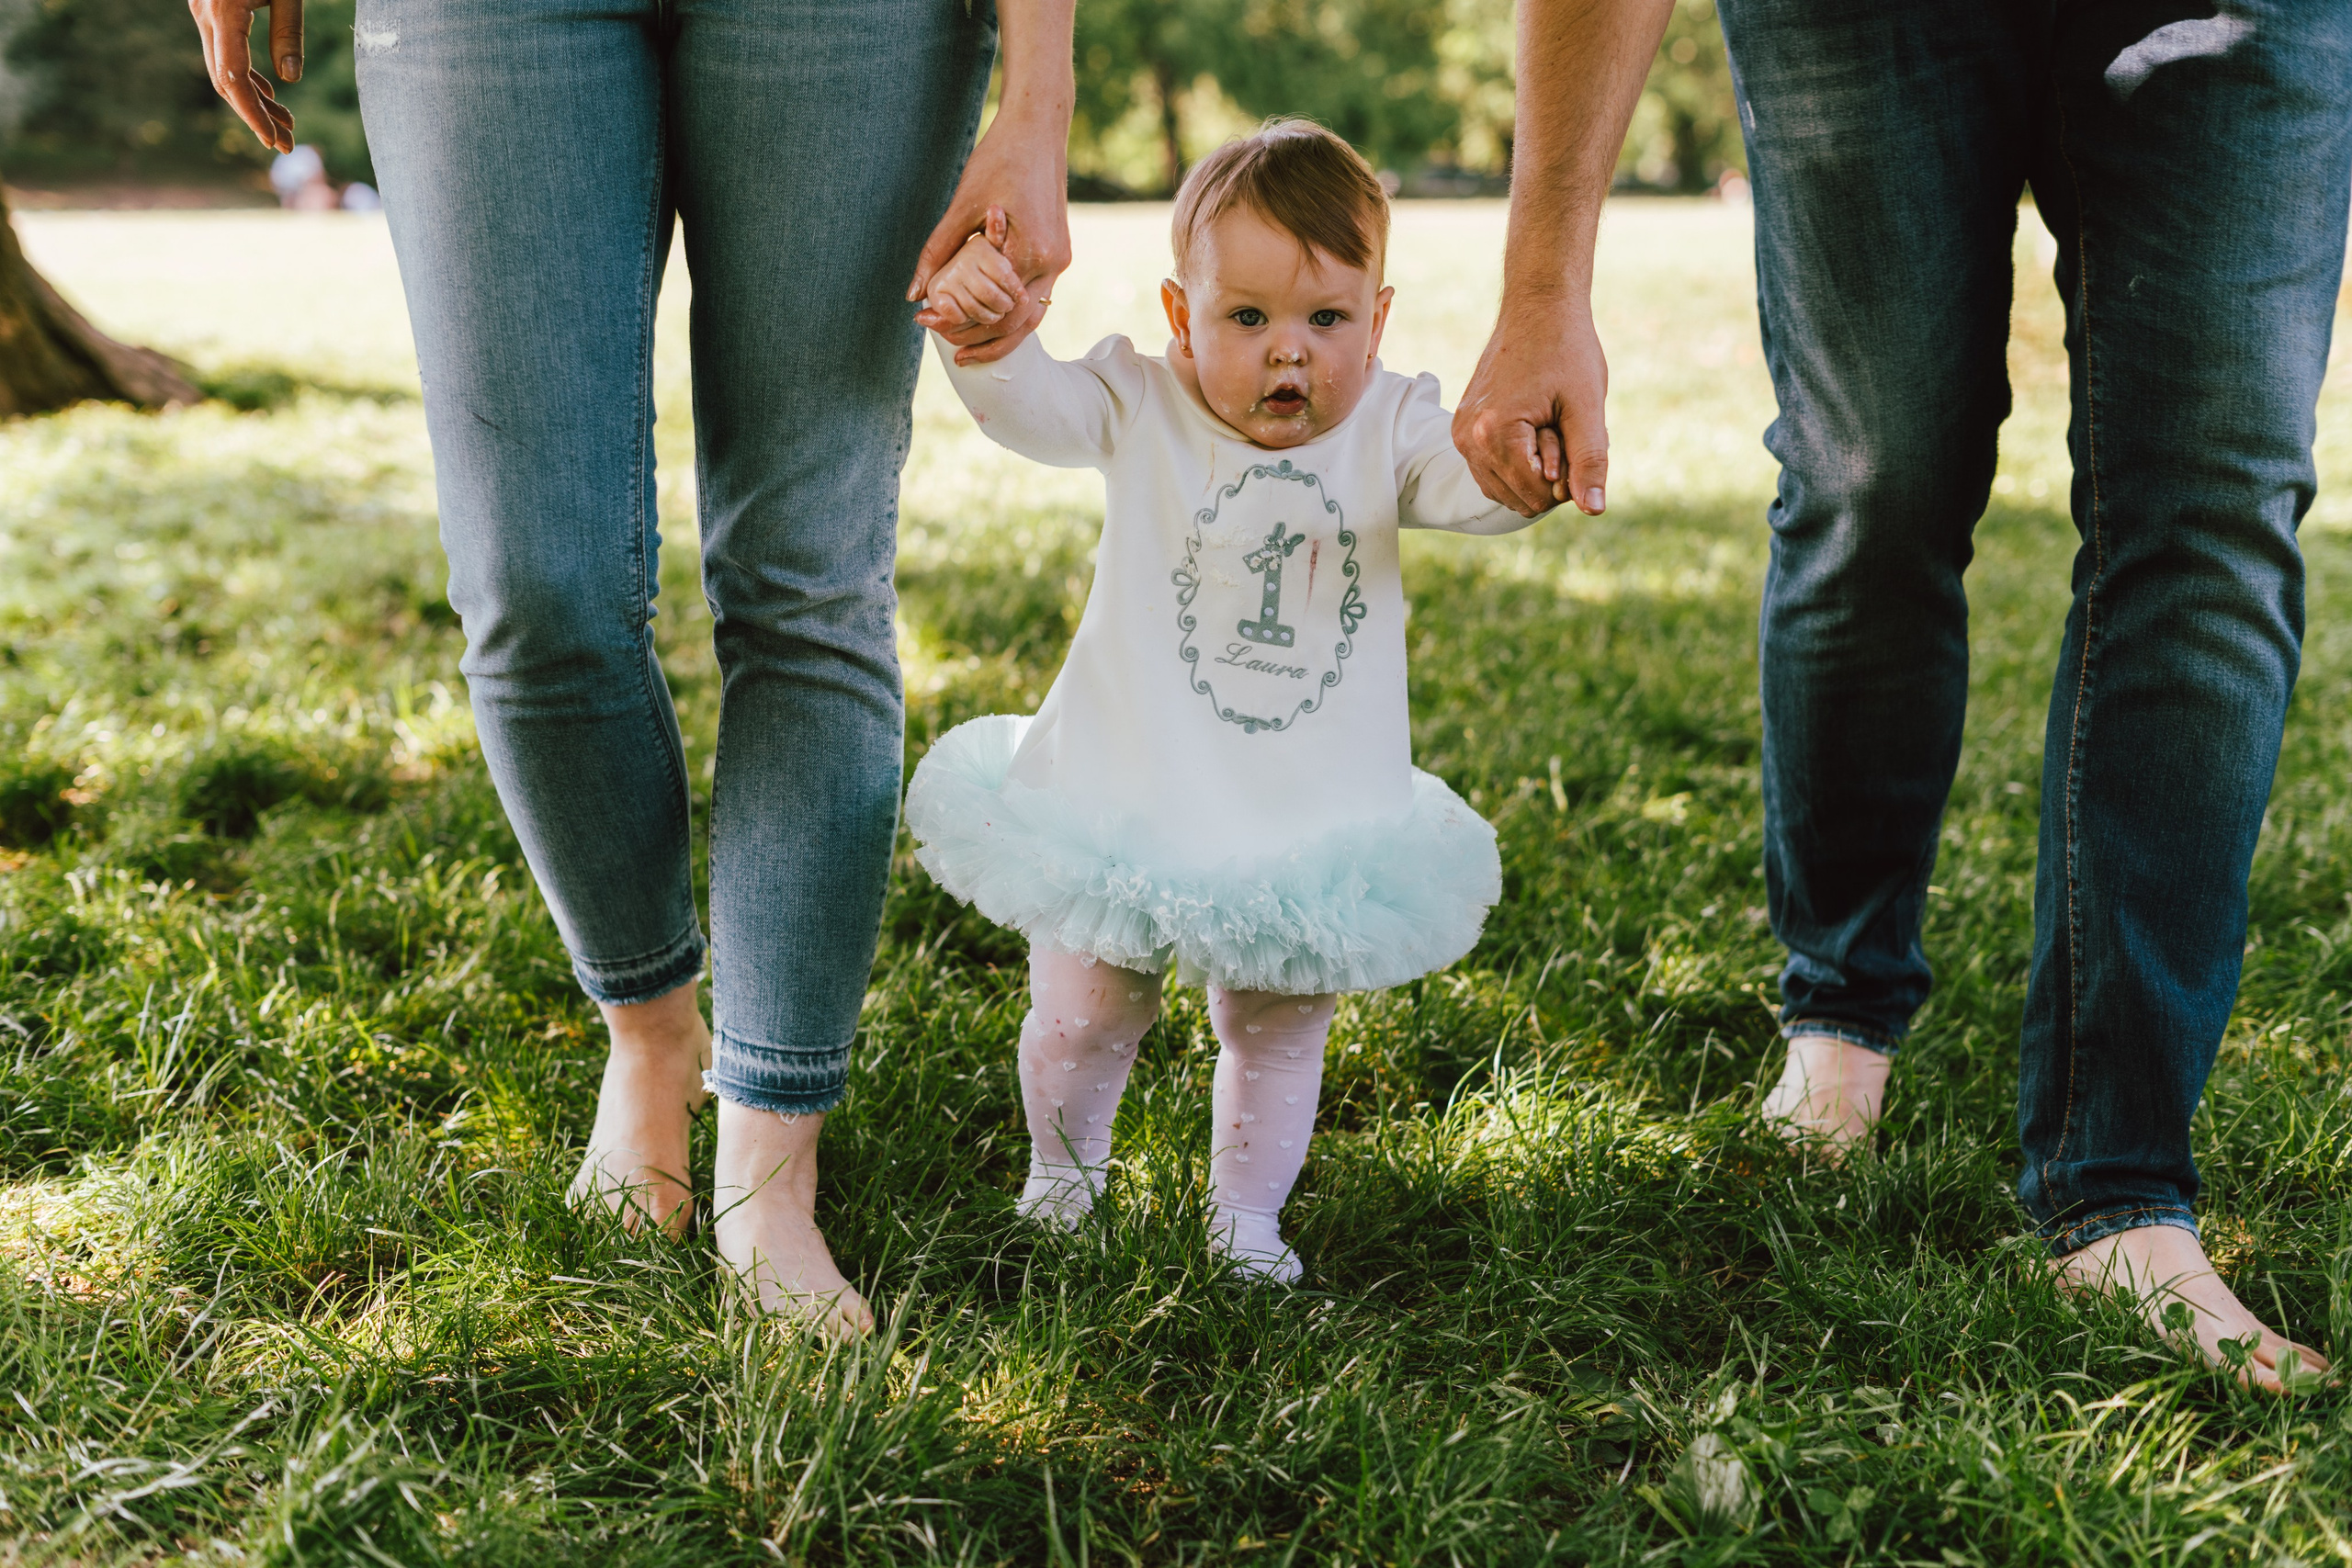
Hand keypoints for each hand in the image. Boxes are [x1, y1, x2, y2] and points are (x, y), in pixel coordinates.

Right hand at [190, 0, 302, 154]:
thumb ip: (288, 33)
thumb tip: (289, 81)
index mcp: (224, 12)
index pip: (233, 79)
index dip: (253, 115)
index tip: (274, 140)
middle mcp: (205, 15)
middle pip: (226, 80)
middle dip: (256, 115)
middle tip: (288, 143)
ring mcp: (203, 12)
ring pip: (224, 69)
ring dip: (254, 99)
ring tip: (287, 125)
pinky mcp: (211, 10)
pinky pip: (225, 52)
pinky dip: (248, 77)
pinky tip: (272, 97)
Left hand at [908, 108, 1070, 365]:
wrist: (1038, 127)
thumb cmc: (999, 157)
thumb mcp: (962, 206)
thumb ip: (939, 251)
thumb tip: (914, 293)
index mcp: (1032, 252)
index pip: (996, 309)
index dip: (960, 323)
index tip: (926, 324)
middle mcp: (1054, 263)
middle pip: (1018, 323)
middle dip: (982, 339)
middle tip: (947, 348)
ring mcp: (1060, 260)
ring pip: (1031, 315)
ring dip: (1000, 333)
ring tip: (966, 346)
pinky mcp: (1058, 253)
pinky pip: (1035, 295)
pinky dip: (1011, 311)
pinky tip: (986, 316)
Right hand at [1454, 294, 1609, 518]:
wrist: (1538, 307)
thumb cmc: (1567, 350)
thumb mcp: (1587, 407)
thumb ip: (1590, 462)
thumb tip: (1594, 509)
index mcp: (1494, 434)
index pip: (1536, 497)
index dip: (1568, 479)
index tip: (1571, 431)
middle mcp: (1468, 439)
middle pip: (1518, 500)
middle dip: (1549, 477)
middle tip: (1559, 426)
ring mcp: (1461, 436)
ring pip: (1503, 491)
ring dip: (1533, 471)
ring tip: (1546, 425)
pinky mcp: (1463, 430)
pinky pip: (1492, 473)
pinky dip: (1517, 464)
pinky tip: (1533, 429)